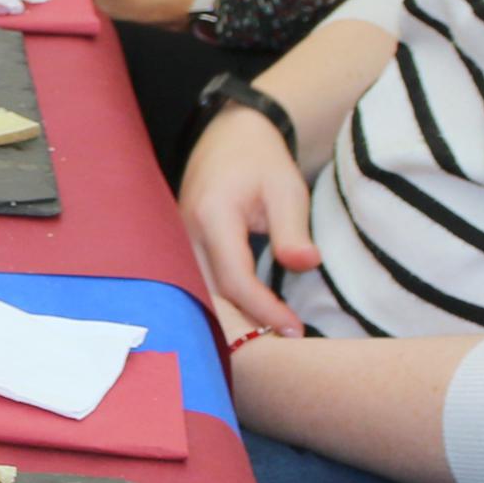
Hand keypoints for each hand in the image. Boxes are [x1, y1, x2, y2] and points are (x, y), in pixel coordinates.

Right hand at [178, 95, 317, 338]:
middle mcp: (186, 233)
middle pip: (209, 296)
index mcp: (213, 217)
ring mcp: (178, 241)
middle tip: (282, 346)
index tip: (295, 330)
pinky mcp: (181, 247)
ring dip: (230, 320)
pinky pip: (196, 285)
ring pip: (199, 295)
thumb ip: (293, 230)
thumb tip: (305, 265)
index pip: (235, 280)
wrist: (229, 137)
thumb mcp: (286, 189)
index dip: (264, 310)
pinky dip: (220, 307)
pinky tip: (246, 320)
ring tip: (267, 339)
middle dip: (244, 326)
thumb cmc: (261, 162)